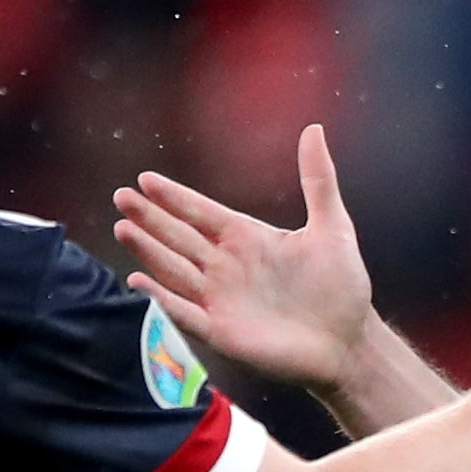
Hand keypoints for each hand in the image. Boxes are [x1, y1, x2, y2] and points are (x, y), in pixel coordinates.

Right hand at [112, 125, 382, 393]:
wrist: (349, 342)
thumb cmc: (342, 287)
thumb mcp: (332, 227)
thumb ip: (318, 181)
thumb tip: (313, 129)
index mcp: (247, 238)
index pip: (201, 212)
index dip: (174, 197)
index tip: (146, 179)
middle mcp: (226, 265)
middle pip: (179, 236)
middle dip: (150, 218)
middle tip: (121, 197)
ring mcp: (220, 298)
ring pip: (174, 269)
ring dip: (148, 250)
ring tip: (122, 228)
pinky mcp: (221, 331)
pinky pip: (184, 312)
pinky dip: (162, 299)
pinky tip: (139, 281)